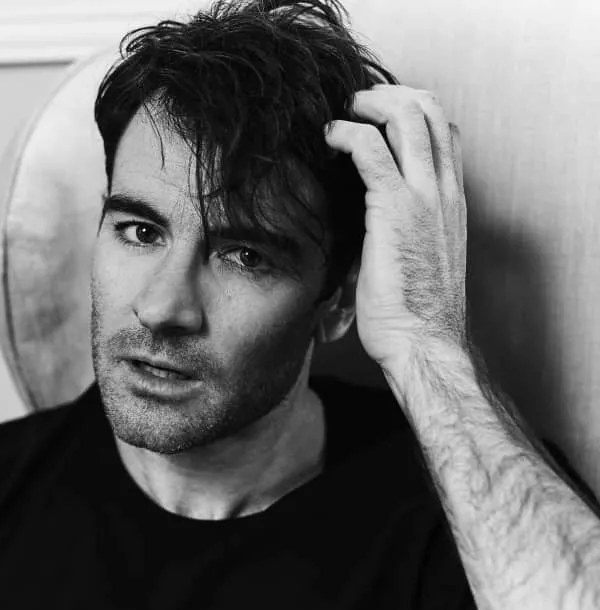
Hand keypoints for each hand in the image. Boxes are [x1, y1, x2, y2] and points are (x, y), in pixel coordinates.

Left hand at [325, 85, 468, 373]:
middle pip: (430, 110)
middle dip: (389, 94)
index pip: (446, 132)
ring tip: (342, 115)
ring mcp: (426, 197)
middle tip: (356, 103)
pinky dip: (347, 134)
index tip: (377, 114)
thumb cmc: (412, 313)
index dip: (412, 109)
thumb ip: (395, 228)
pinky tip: (329, 139)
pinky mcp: (396, 209)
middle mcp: (445, 191)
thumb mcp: (413, 258)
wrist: (424, 342)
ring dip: (370, 104)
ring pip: (408, 117)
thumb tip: (360, 225)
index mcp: (452, 201)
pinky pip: (372, 150)